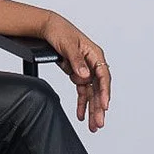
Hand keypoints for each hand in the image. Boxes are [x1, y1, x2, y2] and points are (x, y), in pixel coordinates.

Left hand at [43, 15, 110, 131]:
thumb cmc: (60, 31)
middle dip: (99, 107)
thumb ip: (76, 60)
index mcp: (95, 54)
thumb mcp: (67, 45)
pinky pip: (82, 92)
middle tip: (99, 123)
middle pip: (99, 89)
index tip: (104, 105)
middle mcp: (93, 63)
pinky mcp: (78, 74)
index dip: (105, 92)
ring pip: (92, 93)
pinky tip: (81, 115)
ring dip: (92, 109)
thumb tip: (85, 75)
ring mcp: (86, 70)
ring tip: (93, 126)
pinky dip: (81, 104)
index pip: (103, 76)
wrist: (48, 27)